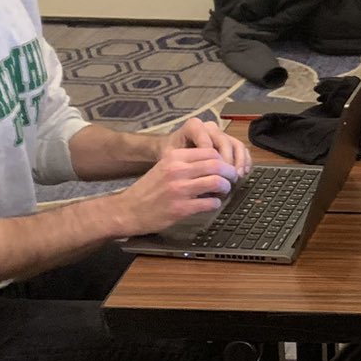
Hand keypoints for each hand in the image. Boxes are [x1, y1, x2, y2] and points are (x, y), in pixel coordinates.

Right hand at [113, 144, 241, 234]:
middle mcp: (177, 170)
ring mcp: (180, 189)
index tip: (225, 165)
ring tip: (224, 190)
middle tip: (232, 178)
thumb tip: (213, 163)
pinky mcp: (181, 208)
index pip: (209, 151)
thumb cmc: (148, 190)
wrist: (128, 210)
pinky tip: (212, 203)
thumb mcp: (164, 167)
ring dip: (225, 187)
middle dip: (230, 172)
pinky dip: (215, 203)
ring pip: (216, 182)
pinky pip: (209, 203)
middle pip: (217, 165)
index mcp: (174, 157)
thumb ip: (185, 163)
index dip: (223, 158)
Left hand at [161, 115, 250, 173]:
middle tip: (228, 177)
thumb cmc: (170, 155)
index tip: (212, 173)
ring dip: (239, 161)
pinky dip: (245, 160)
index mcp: (193, 127)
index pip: (206, 140)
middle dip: (227, 160)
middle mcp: (209, 127)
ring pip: (235, 144)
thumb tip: (195, 175)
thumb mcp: (169, 157)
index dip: (211, 157)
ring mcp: (221, 134)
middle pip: (223, 141)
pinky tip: (243, 173)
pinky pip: (241, 148)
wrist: (173, 151)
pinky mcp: (229, 142)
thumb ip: (180, 162)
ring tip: (237, 176)